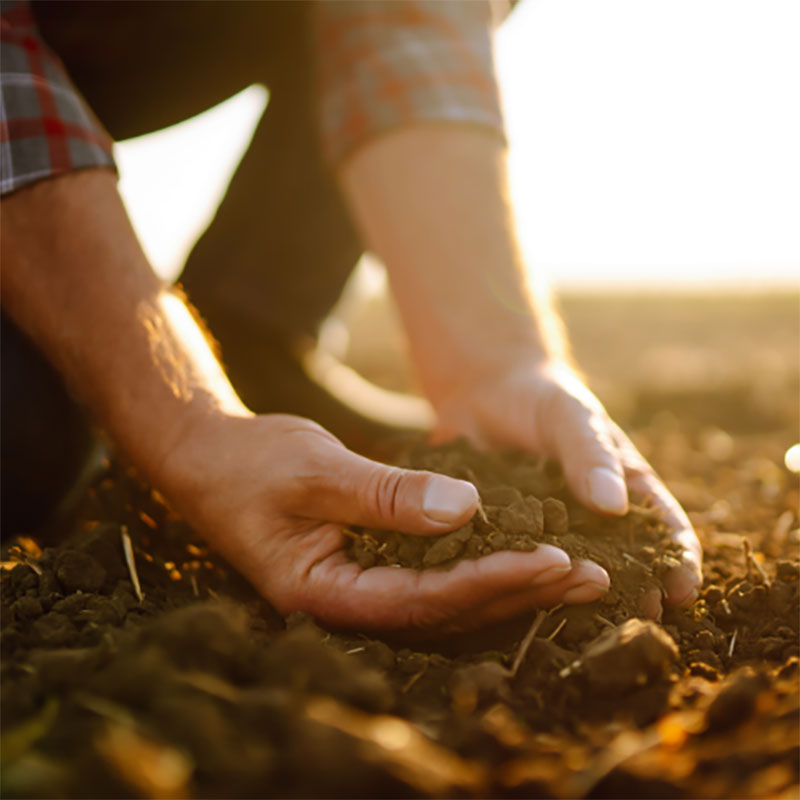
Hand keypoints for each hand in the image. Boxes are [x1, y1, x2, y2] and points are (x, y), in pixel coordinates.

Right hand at [157, 412, 610, 631]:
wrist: (208, 458)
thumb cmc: (250, 463)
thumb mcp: (314, 470)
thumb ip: (386, 494)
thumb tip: (469, 508)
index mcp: (325, 594)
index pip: (424, 599)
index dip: (492, 581)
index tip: (553, 559)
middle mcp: (347, 605)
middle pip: (447, 612)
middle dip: (519, 592)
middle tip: (590, 575)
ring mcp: (359, 589)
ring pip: (448, 600)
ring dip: (511, 585)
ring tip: (578, 572)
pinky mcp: (370, 567)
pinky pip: (435, 576)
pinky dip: (482, 565)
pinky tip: (525, 554)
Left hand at [433, 359, 702, 616]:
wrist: (485, 391)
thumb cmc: (543, 399)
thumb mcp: (571, 418)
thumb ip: (590, 455)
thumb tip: (614, 507)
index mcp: (622, 486)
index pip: (662, 528)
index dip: (677, 561)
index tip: (682, 592)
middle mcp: (591, 516)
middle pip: (622, 563)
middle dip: (635, 593)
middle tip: (638, 623)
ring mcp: (550, 529)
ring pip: (571, 570)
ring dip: (580, 596)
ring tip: (587, 626)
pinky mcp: (507, 535)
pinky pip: (518, 562)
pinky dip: (524, 582)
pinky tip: (521, 603)